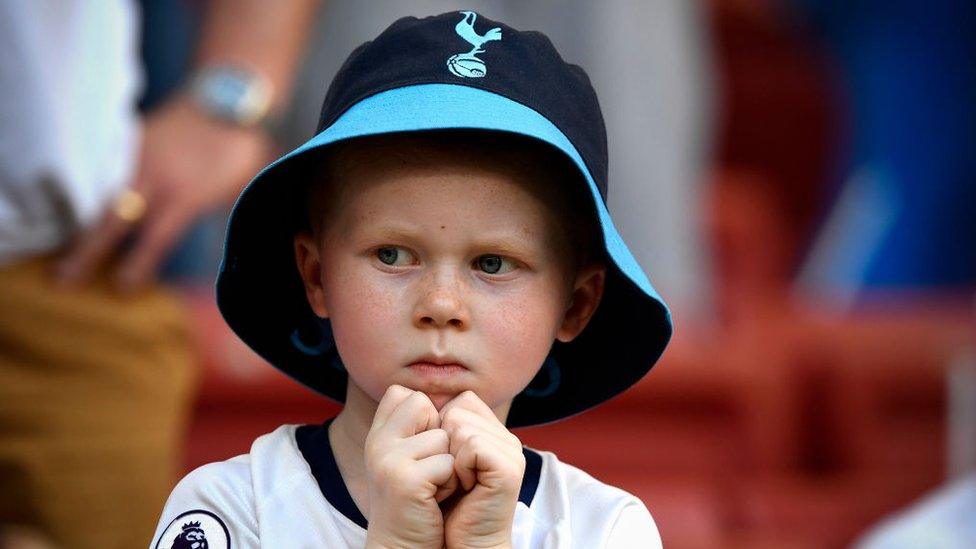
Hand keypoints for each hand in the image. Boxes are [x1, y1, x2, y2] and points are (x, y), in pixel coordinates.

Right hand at [56, 95, 272, 291]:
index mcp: (186, 195)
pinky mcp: (133, 142)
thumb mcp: (236, 193)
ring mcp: (140, 157)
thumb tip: (205, 246)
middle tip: (63, 278)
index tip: (121, 288)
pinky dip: (93, 196)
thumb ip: (208, 217)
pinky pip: (108, 174)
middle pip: (115, 219)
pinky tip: (78, 217)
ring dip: (83, 225)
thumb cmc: (238, 153)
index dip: (138, 265)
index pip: (156, 238)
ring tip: (62, 251)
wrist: (228, 100)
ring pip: (105, 196)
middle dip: (89, 251)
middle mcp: (157, 177)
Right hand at [364, 385, 458, 548]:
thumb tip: (448, 397)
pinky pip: (447, 464)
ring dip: (447, 464)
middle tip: (429, 468)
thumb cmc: (417, 501)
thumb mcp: (410, 457)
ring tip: (431, 487)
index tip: (422, 449)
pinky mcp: (404, 480)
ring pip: (443, 437)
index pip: (405, 394)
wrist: (402, 545)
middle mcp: (377, 442)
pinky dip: (450, 483)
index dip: (425, 416)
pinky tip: (434, 500)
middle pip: (423, 404)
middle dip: (438, 435)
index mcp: (378, 434)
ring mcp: (387, 459)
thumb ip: (416, 426)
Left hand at [439, 391, 524, 548]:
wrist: (457, 544)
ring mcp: (510, 451)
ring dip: (449, 456)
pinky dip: (459, 466)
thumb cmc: (443, 504)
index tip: (443, 461)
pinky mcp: (508, 468)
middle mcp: (504, 437)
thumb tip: (409, 393)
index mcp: (491, 431)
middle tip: (451, 475)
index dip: (441, 426)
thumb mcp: (437, 456)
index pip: (461, 400)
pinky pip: (472, 444)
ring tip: (458, 482)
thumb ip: (436, 425)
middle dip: (442, 441)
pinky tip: (465, 486)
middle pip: (458, 409)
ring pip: (461, 424)